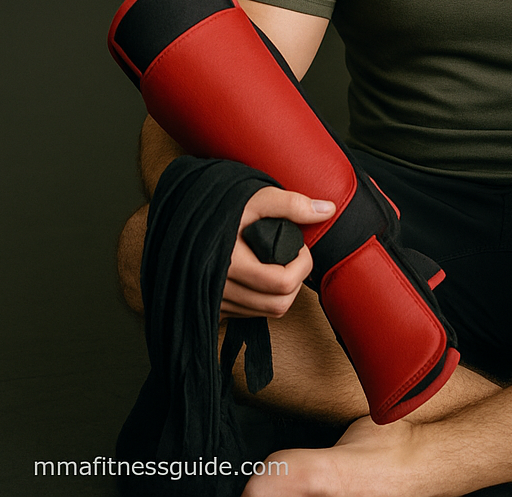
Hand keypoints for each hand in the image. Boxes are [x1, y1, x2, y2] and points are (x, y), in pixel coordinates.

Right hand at [220, 186, 334, 319]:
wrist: (183, 216)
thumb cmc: (218, 205)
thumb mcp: (255, 198)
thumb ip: (291, 204)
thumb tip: (328, 210)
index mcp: (230, 263)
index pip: (282, 283)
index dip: (302, 265)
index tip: (299, 246)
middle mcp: (220, 289)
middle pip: (278, 304)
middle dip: (296, 280)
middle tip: (292, 256)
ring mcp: (216, 301)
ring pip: (266, 312)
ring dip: (282, 292)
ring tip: (278, 263)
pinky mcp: (214, 306)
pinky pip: (249, 314)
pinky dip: (263, 298)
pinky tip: (262, 275)